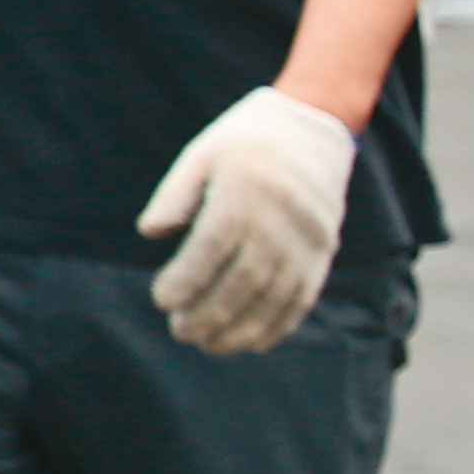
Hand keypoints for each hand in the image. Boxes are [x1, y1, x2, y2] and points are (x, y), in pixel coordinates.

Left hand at [135, 88, 356, 355]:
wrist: (314, 129)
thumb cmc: (245, 142)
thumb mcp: (202, 155)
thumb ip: (175, 195)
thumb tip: (151, 233)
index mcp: (243, 193)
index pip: (211, 248)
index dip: (186, 280)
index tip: (162, 300)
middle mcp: (279, 221)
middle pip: (243, 280)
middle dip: (210, 313)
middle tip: (181, 332)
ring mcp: (306, 241)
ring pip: (274, 296)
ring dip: (241, 328)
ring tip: (211, 344)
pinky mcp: (322, 253)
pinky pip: (302, 297)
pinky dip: (279, 325)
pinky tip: (253, 343)